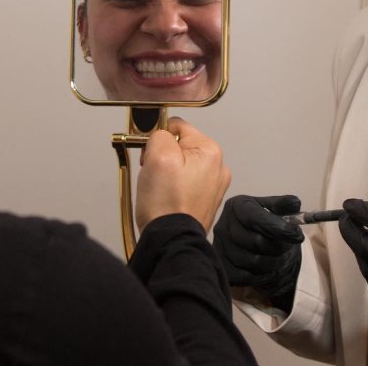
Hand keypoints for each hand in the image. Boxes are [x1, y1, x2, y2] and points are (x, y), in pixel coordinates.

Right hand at [135, 117, 230, 232]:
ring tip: (160, 189)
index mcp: (210, 151)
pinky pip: (183, 182)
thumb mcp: (157, 156)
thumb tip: (160, 135)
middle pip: (179, 145)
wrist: (171, 240)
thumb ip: (159, 135)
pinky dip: (172, 187)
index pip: (177, 126)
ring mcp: (212, 185)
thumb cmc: (167, 205)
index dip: (158, 138)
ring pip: (179, 165)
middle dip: (162, 156)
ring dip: (166, 172)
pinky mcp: (204, 199)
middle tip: (154, 174)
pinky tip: (166, 198)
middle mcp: (217, 167)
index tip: (150, 154)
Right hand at [212, 194, 304, 311]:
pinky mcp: (223, 268)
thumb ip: (283, 204)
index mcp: (236, 206)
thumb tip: (295, 203)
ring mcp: (220, 248)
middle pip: (256, 242)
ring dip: (274, 262)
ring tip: (280, 257)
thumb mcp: (271, 208)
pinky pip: (246, 277)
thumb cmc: (261, 221)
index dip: (278, 228)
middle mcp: (223, 226)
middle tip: (288, 246)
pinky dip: (263, 275)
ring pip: (253, 261)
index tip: (298, 235)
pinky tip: (268, 268)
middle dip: (279, 247)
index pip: (256, 218)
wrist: (247, 238)